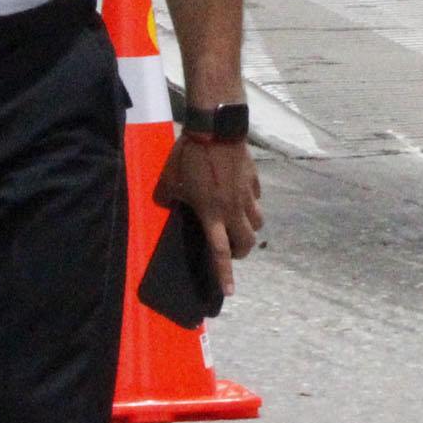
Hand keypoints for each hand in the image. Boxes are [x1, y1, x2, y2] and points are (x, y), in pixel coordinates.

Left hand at [154, 135, 263, 293]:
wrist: (216, 130)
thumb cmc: (189, 157)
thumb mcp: (170, 181)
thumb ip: (168, 198)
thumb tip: (165, 204)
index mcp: (211, 214)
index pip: (220, 252)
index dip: (225, 273)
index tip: (230, 291)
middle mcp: (233, 210)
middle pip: (247, 241)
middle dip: (242, 251)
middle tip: (233, 250)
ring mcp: (247, 195)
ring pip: (257, 222)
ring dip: (249, 228)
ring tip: (238, 223)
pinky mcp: (254, 180)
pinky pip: (256, 198)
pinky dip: (250, 202)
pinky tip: (240, 194)